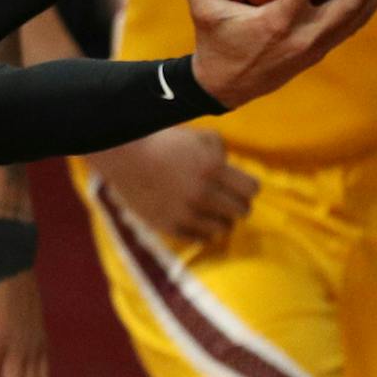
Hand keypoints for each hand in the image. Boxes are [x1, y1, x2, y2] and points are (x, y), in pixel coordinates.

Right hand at [89, 126, 258, 243]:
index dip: (248, 186)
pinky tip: (196, 218)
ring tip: (211, 208)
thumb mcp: (197, 137)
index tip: (239, 185)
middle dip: (237, 203)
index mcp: (212, 167)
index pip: (252, 190)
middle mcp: (202, 193)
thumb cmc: (163, 142)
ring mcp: (186, 213)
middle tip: (226, 198)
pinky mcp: (170, 227)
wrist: (124, 156)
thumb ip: (221, 151)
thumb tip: (232, 170)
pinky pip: (202, 239)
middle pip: (242, 211)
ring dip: (222, 218)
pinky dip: (203, 230)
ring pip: (225, 228)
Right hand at [184, 0, 376, 107]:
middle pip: (344, 9)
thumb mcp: (201, 11)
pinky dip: (367, 7)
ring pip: (354, 19)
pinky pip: (349, 27)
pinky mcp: (319, 51)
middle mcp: (301, 37)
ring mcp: (314, 47)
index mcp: (275, 25)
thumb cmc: (214, 41)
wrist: (227, 87)